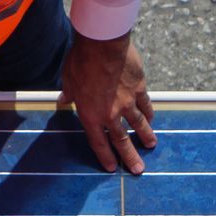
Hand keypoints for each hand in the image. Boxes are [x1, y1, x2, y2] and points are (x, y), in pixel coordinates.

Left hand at [59, 33, 154, 173]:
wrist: (102, 45)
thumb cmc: (81, 62)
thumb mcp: (68, 80)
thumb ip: (69, 94)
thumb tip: (63, 100)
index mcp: (90, 115)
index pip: (98, 142)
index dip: (105, 156)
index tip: (112, 168)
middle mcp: (110, 113)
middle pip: (121, 140)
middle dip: (130, 156)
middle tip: (139, 170)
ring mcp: (127, 102)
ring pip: (138, 124)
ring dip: (145, 136)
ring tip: (151, 146)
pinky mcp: (139, 89)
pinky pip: (146, 106)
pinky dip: (149, 114)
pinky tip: (152, 120)